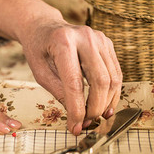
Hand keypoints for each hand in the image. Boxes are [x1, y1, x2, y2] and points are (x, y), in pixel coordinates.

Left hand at [0, 0, 121, 134]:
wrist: (43, 27)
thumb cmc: (38, 48)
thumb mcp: (39, 71)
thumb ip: (57, 91)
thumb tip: (76, 116)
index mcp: (63, 42)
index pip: (74, 82)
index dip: (77, 108)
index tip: (75, 126)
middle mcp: (85, 37)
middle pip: (100, 81)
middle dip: (95, 107)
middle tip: (86, 123)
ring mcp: (99, 38)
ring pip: (113, 78)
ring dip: (106, 103)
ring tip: (95, 117)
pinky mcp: (107, 43)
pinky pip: (115, 72)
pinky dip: (112, 92)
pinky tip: (104, 105)